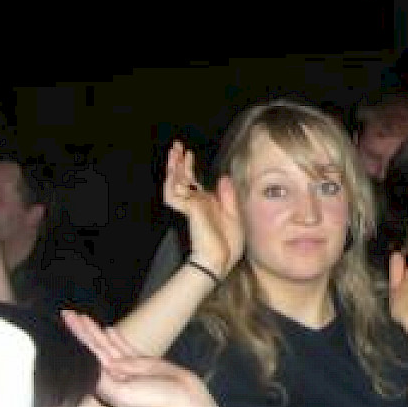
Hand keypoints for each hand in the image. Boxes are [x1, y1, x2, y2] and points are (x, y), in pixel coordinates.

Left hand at [63, 311, 203, 406]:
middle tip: (67, 314)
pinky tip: (107, 330)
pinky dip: (115, 338)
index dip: (75, 340)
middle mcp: (112, 376)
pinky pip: (124, 347)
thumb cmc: (154, 401)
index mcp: (105, 386)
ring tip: (82, 317)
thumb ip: (106, 378)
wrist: (184, 402)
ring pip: (106, 346)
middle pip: (92, 349)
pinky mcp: (141, 363)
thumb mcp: (125, 395)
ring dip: (94, 331)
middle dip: (80, 332)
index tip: (64, 325)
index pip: (86, 358)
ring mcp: (126, 369)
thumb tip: (97, 362)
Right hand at [162, 141, 242, 276]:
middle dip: (178, 162)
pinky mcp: (189, 210)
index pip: (192, 182)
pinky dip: (173, 184)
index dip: (188, 168)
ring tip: (174, 152)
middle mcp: (195, 203)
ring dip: (174, 168)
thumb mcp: (234, 215)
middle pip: (182, 179)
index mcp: (205, 204)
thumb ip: (228, 196)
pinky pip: (176, 195)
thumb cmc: (228, 244)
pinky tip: (174, 172)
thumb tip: (223, 177)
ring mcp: (190, 207)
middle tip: (175, 146)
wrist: (220, 260)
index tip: (187, 153)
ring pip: (175, 184)